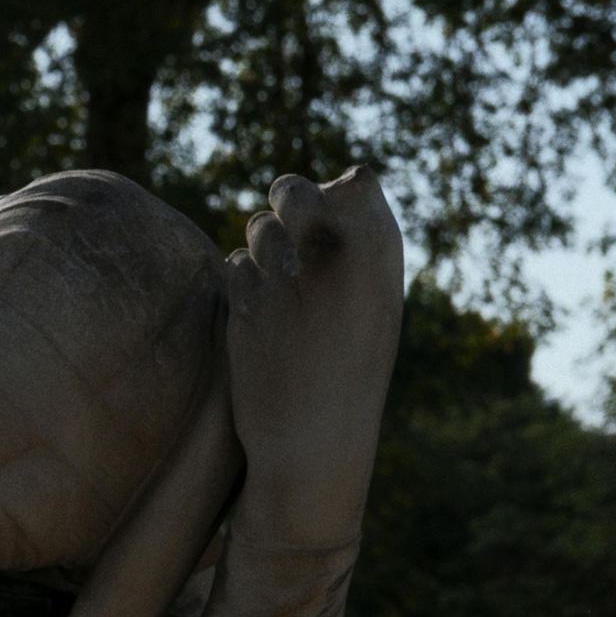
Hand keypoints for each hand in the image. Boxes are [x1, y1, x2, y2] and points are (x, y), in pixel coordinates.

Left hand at [224, 169, 405, 547]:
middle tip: (288, 235)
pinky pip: (234, 263)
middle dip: (284, 204)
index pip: (356, 180)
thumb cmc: (351, 369)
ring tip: (283, 289)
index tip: (331, 217)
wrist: (313, 436)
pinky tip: (262, 314)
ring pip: (257, 227)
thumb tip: (333, 187)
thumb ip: (356, 247)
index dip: (334, 193)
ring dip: (263, 248)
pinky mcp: (244, 298)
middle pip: (292, 189)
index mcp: (380, 250)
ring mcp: (286, 272)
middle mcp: (334, 252)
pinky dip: (243, 281)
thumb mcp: (373, 303)